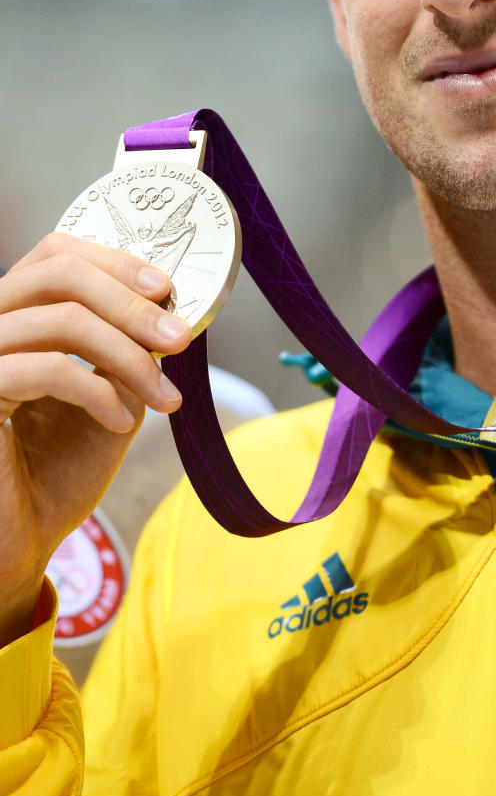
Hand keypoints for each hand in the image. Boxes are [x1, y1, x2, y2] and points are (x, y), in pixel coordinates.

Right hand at [0, 233, 190, 644]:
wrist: (22, 543)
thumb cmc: (58, 471)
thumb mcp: (108, 393)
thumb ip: (126, 347)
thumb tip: (168, 306)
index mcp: (16, 315)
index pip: (57, 253)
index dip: (114, 261)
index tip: (167, 289)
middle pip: (59, 274)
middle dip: (131, 303)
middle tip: (179, 337)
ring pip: (61, 320)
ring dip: (128, 355)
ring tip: (163, 395)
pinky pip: (46, 369)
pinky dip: (97, 390)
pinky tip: (121, 420)